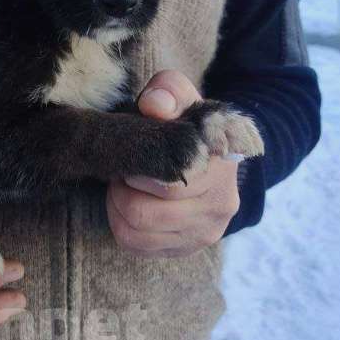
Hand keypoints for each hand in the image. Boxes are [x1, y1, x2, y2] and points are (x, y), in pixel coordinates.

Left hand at [107, 70, 240, 257]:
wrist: (209, 155)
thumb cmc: (186, 123)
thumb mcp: (181, 96)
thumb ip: (168, 91)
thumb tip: (154, 106)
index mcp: (221, 165)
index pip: (170, 182)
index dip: (137, 169)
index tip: (135, 154)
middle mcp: (220, 204)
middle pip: (143, 213)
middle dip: (121, 188)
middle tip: (123, 170)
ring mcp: (206, 232)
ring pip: (135, 233)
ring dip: (118, 207)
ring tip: (126, 186)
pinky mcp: (187, 248)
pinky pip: (136, 246)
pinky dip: (122, 226)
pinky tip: (130, 204)